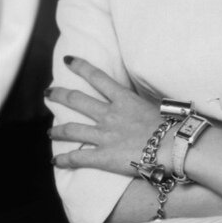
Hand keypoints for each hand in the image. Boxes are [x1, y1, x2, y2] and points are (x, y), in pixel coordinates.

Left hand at [48, 57, 166, 176]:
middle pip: (77, 100)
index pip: (97, 76)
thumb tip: (138, 102)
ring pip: (72, 129)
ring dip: (57, 131)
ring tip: (50, 132)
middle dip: (59, 95)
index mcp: (123, 98)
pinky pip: (78, 158)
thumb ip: (140, 103)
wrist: (173, 146)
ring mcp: (104, 135)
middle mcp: (109, 114)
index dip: (80, 66)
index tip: (68, 60)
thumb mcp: (154, 106)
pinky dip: (64, 160)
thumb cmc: (171, 126)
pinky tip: (55, 162)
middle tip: (48, 93)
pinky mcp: (104, 157)